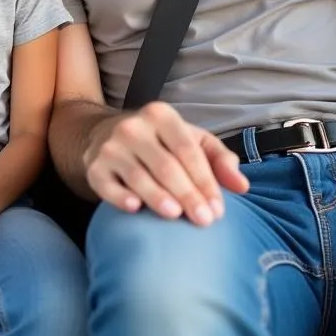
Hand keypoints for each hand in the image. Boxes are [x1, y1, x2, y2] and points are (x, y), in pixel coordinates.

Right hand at [85, 101, 249, 225]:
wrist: (105, 135)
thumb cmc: (160, 142)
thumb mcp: (191, 140)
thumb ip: (220, 160)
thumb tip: (241, 186)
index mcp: (160, 115)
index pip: (187, 150)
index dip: (205, 181)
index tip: (218, 210)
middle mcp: (133, 127)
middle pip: (165, 166)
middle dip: (188, 194)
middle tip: (204, 220)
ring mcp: (110, 147)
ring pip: (138, 176)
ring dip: (158, 197)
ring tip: (176, 215)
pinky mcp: (93, 167)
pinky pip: (107, 186)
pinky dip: (120, 197)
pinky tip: (135, 208)